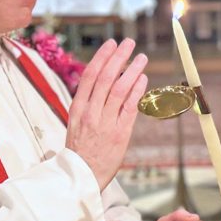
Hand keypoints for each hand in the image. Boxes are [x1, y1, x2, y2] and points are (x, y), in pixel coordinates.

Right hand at [66, 38, 147, 191]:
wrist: (82, 177)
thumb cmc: (81, 150)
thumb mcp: (76, 123)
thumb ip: (88, 103)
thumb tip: (102, 80)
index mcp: (78, 108)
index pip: (90, 76)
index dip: (102, 57)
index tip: (111, 43)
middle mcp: (91, 112)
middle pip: (105, 78)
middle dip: (118, 57)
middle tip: (128, 43)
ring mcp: (105, 123)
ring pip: (119, 89)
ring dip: (132, 70)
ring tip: (141, 57)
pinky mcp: (120, 134)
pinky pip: (130, 107)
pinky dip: (137, 91)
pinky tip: (144, 79)